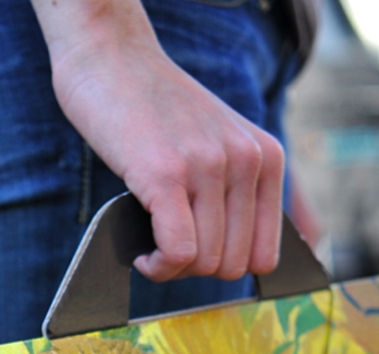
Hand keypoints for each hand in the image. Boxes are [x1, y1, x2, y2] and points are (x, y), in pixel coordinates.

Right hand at [32, 0, 285, 281]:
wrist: (111, 57)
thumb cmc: (154, 108)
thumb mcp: (217, 141)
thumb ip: (236, 188)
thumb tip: (235, 261)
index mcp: (267, 156)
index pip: (265, 255)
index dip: (225, 268)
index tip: (195, 255)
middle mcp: (246, 161)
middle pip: (233, 266)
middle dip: (196, 270)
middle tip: (165, 248)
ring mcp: (208, 167)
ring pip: (204, 263)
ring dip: (171, 269)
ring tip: (150, 246)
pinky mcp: (166, 175)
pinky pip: (177, 251)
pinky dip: (157, 266)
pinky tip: (142, 254)